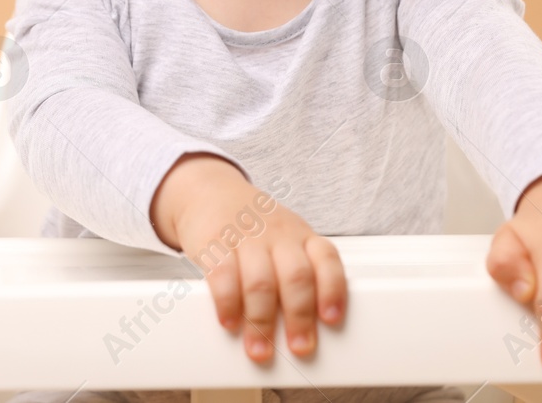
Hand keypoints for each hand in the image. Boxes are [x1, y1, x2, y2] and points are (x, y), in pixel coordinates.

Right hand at [150, 153, 346, 362]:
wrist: (208, 191)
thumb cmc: (253, 225)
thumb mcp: (284, 239)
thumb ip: (299, 273)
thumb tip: (311, 326)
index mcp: (301, 235)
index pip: (326, 258)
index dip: (333, 289)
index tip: (332, 319)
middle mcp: (278, 235)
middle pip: (296, 276)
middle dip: (300, 317)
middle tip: (300, 346)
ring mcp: (246, 236)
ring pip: (261, 281)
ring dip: (262, 321)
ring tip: (259, 349)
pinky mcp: (214, 241)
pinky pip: (223, 275)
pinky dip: (228, 303)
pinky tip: (229, 322)